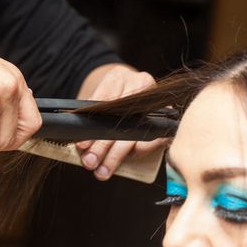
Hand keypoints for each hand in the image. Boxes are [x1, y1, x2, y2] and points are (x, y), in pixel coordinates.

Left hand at [76, 64, 166, 179]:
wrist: (133, 86)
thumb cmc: (113, 95)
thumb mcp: (98, 96)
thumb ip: (89, 113)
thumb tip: (80, 143)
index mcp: (118, 76)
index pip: (104, 102)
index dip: (92, 126)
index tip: (81, 145)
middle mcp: (139, 84)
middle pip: (119, 119)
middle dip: (102, 145)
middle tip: (90, 162)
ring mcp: (154, 99)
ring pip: (135, 131)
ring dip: (117, 154)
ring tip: (103, 170)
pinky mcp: (166, 115)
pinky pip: (153, 138)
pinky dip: (139, 150)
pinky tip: (128, 159)